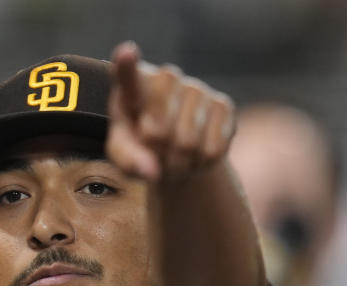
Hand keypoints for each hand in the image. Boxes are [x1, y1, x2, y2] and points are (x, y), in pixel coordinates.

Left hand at [106, 41, 235, 181]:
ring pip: (188, 143)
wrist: (176, 148)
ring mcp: (196, 89)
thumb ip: (129, 161)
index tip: (126, 52)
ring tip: (174, 158)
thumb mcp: (124, 157)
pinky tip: (195, 156)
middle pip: (158, 129)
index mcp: (132, 88)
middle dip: (155, 154)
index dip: (126, 66)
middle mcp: (165, 79)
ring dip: (179, 163)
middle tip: (155, 156)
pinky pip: (213, 148)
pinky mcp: (222, 105)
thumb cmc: (141, 148)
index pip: (126, 76)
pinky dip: (201, 164)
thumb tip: (152, 173)